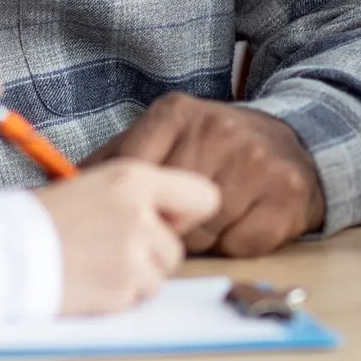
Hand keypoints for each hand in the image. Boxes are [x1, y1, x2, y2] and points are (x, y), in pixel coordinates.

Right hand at [37, 160, 221, 314]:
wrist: (2, 250)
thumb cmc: (42, 218)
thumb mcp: (93, 186)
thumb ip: (135, 197)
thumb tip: (171, 218)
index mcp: (133, 178)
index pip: (203, 195)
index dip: (185, 214)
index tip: (164, 221)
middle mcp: (140, 213)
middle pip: (176, 247)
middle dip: (150, 256)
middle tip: (108, 250)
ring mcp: (132, 253)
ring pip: (160, 277)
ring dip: (134, 278)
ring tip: (95, 265)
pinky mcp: (122, 287)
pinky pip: (137, 298)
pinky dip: (117, 297)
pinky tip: (89, 282)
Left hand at [85, 93, 324, 256]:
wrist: (296, 145)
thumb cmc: (217, 149)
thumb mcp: (168, 135)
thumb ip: (120, 158)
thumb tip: (64, 188)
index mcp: (177, 114)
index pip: (130, 170)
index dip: (128, 206)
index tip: (131, 218)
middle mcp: (218, 132)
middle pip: (165, 209)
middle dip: (167, 226)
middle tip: (177, 222)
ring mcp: (255, 164)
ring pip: (201, 233)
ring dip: (201, 240)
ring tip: (213, 220)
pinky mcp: (284, 197)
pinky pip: (238, 246)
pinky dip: (235, 246)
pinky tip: (242, 223)